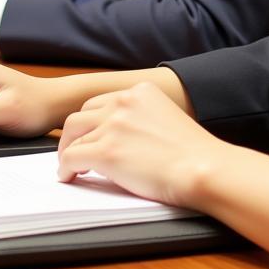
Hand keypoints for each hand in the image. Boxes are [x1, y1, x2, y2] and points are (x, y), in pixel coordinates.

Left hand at [57, 82, 220, 207]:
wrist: (202, 168)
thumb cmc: (193, 152)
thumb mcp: (167, 116)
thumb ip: (142, 118)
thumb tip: (122, 136)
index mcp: (140, 91)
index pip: (100, 103)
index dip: (90, 122)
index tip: (88, 135)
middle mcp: (123, 102)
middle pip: (80, 115)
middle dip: (74, 134)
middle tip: (73, 150)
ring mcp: (113, 125)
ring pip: (72, 136)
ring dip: (68, 151)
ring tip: (70, 166)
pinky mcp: (106, 151)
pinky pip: (71, 158)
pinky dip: (65, 169)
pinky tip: (69, 176)